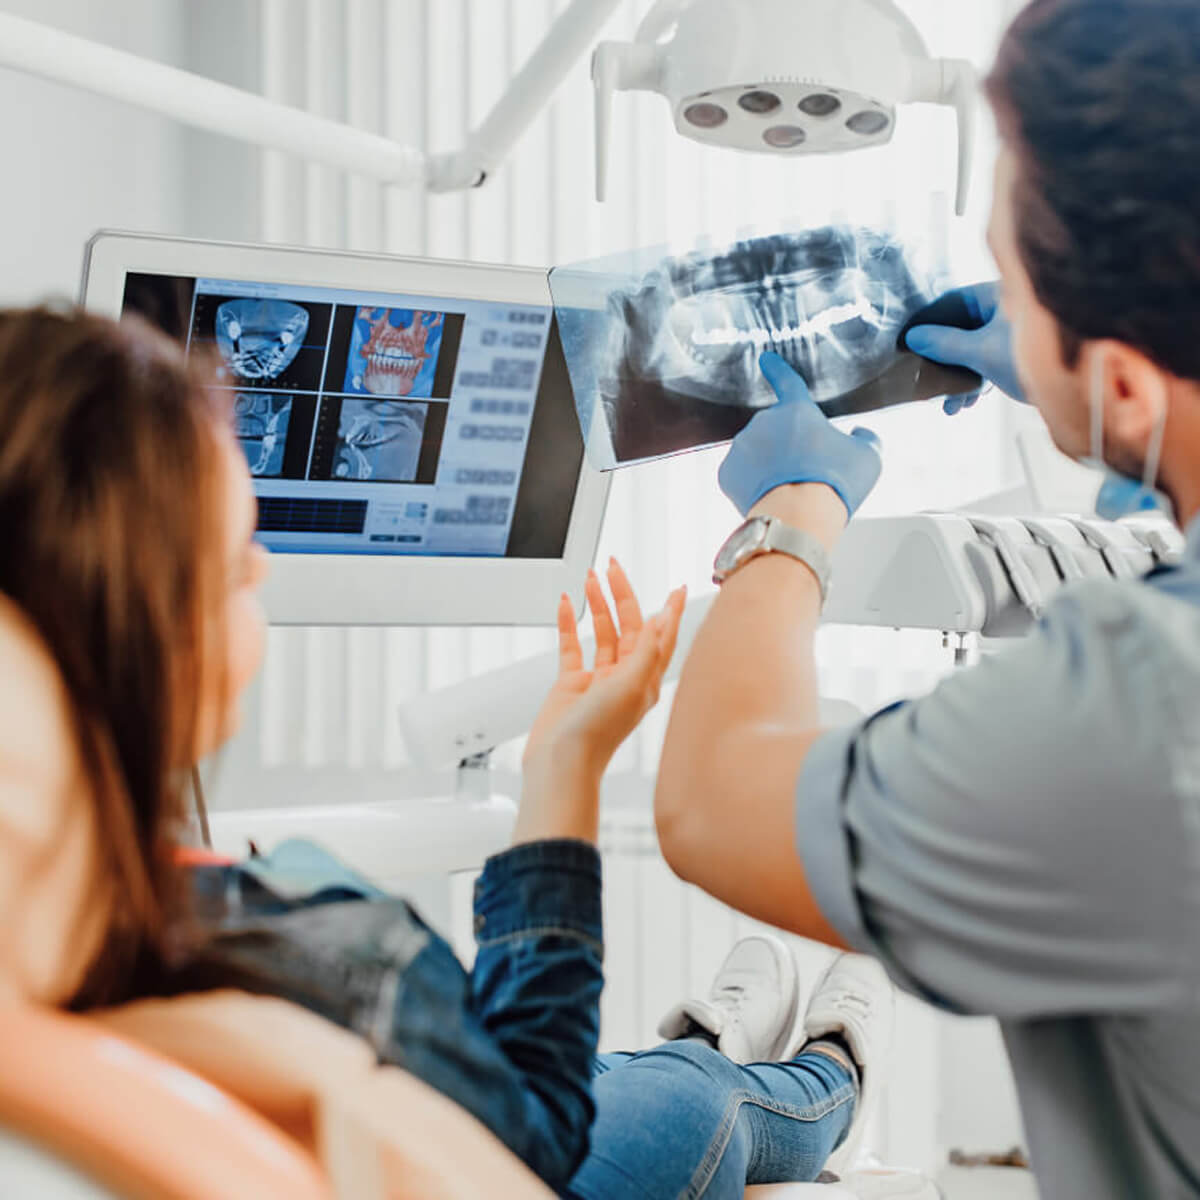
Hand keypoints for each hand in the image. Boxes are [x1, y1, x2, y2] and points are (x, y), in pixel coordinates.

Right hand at [516, 560, 686, 844]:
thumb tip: (661, 619)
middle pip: (629, 626)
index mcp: (645, 680)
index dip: (670, 611)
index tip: (677, 587)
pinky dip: (568, 624)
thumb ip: (647, 650)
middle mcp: (624, 678)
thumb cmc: (598, 734)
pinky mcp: (571, 685)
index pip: (662, 636)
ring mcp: (597, 681)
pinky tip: (565, 605)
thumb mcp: (630, 686)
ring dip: (596, 605)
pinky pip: (572, 647)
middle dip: (622, 595)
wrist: (561, 764)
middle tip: (614, 567)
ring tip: (590, 579)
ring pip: (602, 632)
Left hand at [719, 352, 882, 518]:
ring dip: (770, 466)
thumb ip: (866, 439)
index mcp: (796, 410)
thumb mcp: (867, 457)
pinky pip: (740, 475)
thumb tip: (860, 434)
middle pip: (777, 431)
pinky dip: (752, 484)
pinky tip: (770, 497)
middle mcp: (763, 422)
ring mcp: (741, 447)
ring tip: (790, 490)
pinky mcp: (727, 473)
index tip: (765, 359)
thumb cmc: (835, 484)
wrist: (799, 517)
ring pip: (757, 453)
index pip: (787, 382)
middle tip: (807, 474)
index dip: (777, 370)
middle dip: (788, 447)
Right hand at [903, 282, 1025, 411]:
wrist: (1086, 386)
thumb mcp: (981, 352)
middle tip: (927, 380)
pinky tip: (970, 402)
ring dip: (960, 377)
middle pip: (962, 329)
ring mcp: (1017, 331)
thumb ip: (946, 344)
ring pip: (975, 349)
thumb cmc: (1036, 357)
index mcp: (999, 295)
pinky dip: (978, 380)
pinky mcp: (1024, 353)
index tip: (908, 343)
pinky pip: (991, 362)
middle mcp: (1009, 308)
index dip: (928, 323)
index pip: (952, 302)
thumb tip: (914, 338)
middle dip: (943, 360)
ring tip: (951, 404)